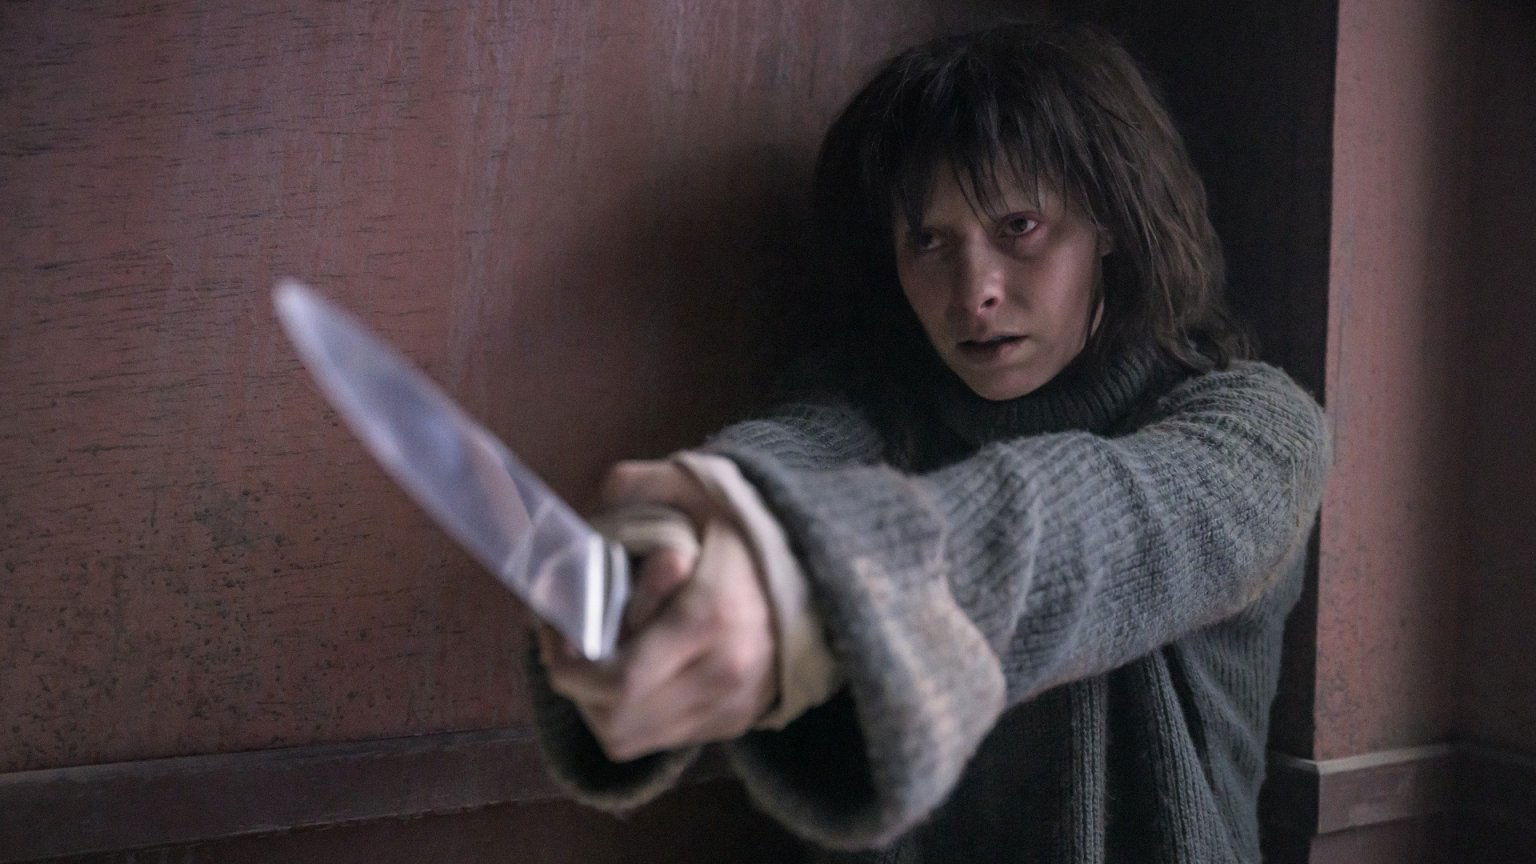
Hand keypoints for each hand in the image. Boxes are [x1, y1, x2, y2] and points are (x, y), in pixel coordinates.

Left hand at [538, 460, 778, 761]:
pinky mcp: (740, 719)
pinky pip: (666, 737)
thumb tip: (584, 515)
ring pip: (635, 739)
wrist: (825, 560)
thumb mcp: (691, 483)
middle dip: (580, 688)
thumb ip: (632, 487)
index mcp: (709, 618)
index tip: (559, 629)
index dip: (569, 664)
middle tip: (574, 646)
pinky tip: (641, 667)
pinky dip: (639, 711)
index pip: (617, 680)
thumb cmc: (748, 521)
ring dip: (604, 705)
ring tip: (603, 657)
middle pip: (616, 723)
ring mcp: (735, 705)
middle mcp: (724, 674)